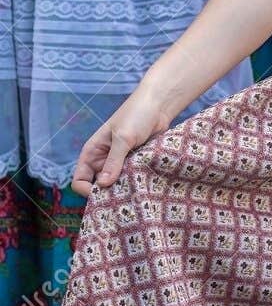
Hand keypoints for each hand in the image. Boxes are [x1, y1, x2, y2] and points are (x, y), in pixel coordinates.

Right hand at [71, 83, 173, 197]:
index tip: (105, 193)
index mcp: (92, 154)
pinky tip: (145, 189)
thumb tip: (103, 184)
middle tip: (122, 200)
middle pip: (98, 188)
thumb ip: (114, 160)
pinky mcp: (135, 166)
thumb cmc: (136, 115)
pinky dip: (136, 186)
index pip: (79, 181)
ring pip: (117, 187)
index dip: (87, 191)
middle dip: (108, 195)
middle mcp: (103, 162)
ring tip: (135, 195)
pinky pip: (132, 181)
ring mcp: (120, 165)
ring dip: (124, 191)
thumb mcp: (123, 137)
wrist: (158, 106)